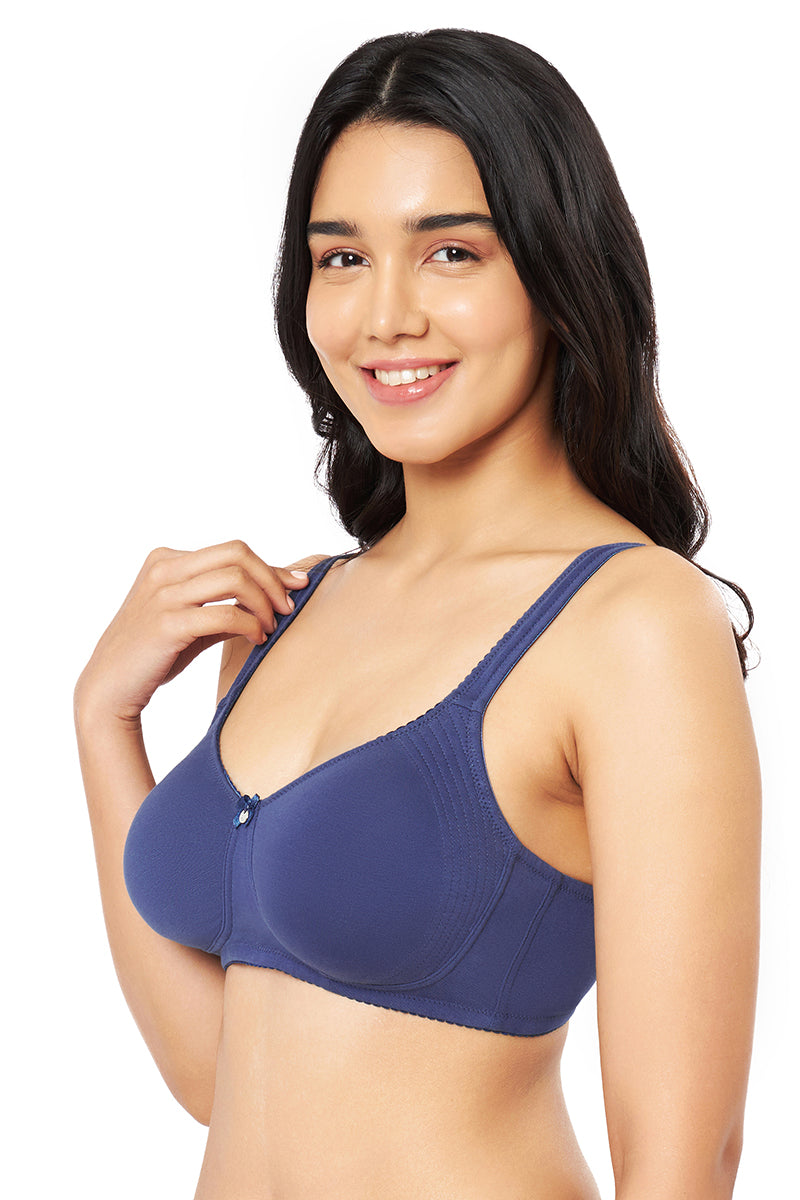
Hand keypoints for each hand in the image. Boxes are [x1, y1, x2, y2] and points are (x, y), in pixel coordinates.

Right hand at [75, 540, 311, 724]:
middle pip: (237, 554)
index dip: (270, 568)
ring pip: (235, 578)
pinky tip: (257, 639)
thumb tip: (278, 592)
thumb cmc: (154, 652)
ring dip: (264, 603)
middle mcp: (163, 570)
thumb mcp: (190, 618)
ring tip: (270, 627)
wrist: (109, 686)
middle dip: (272, 579)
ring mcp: (163, 594)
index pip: (233, 550)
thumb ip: (225, 602)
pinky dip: (251, 624)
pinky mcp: (167, 623)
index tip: (296, 585)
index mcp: (166, 560)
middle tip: (287, 608)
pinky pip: (226, 614)